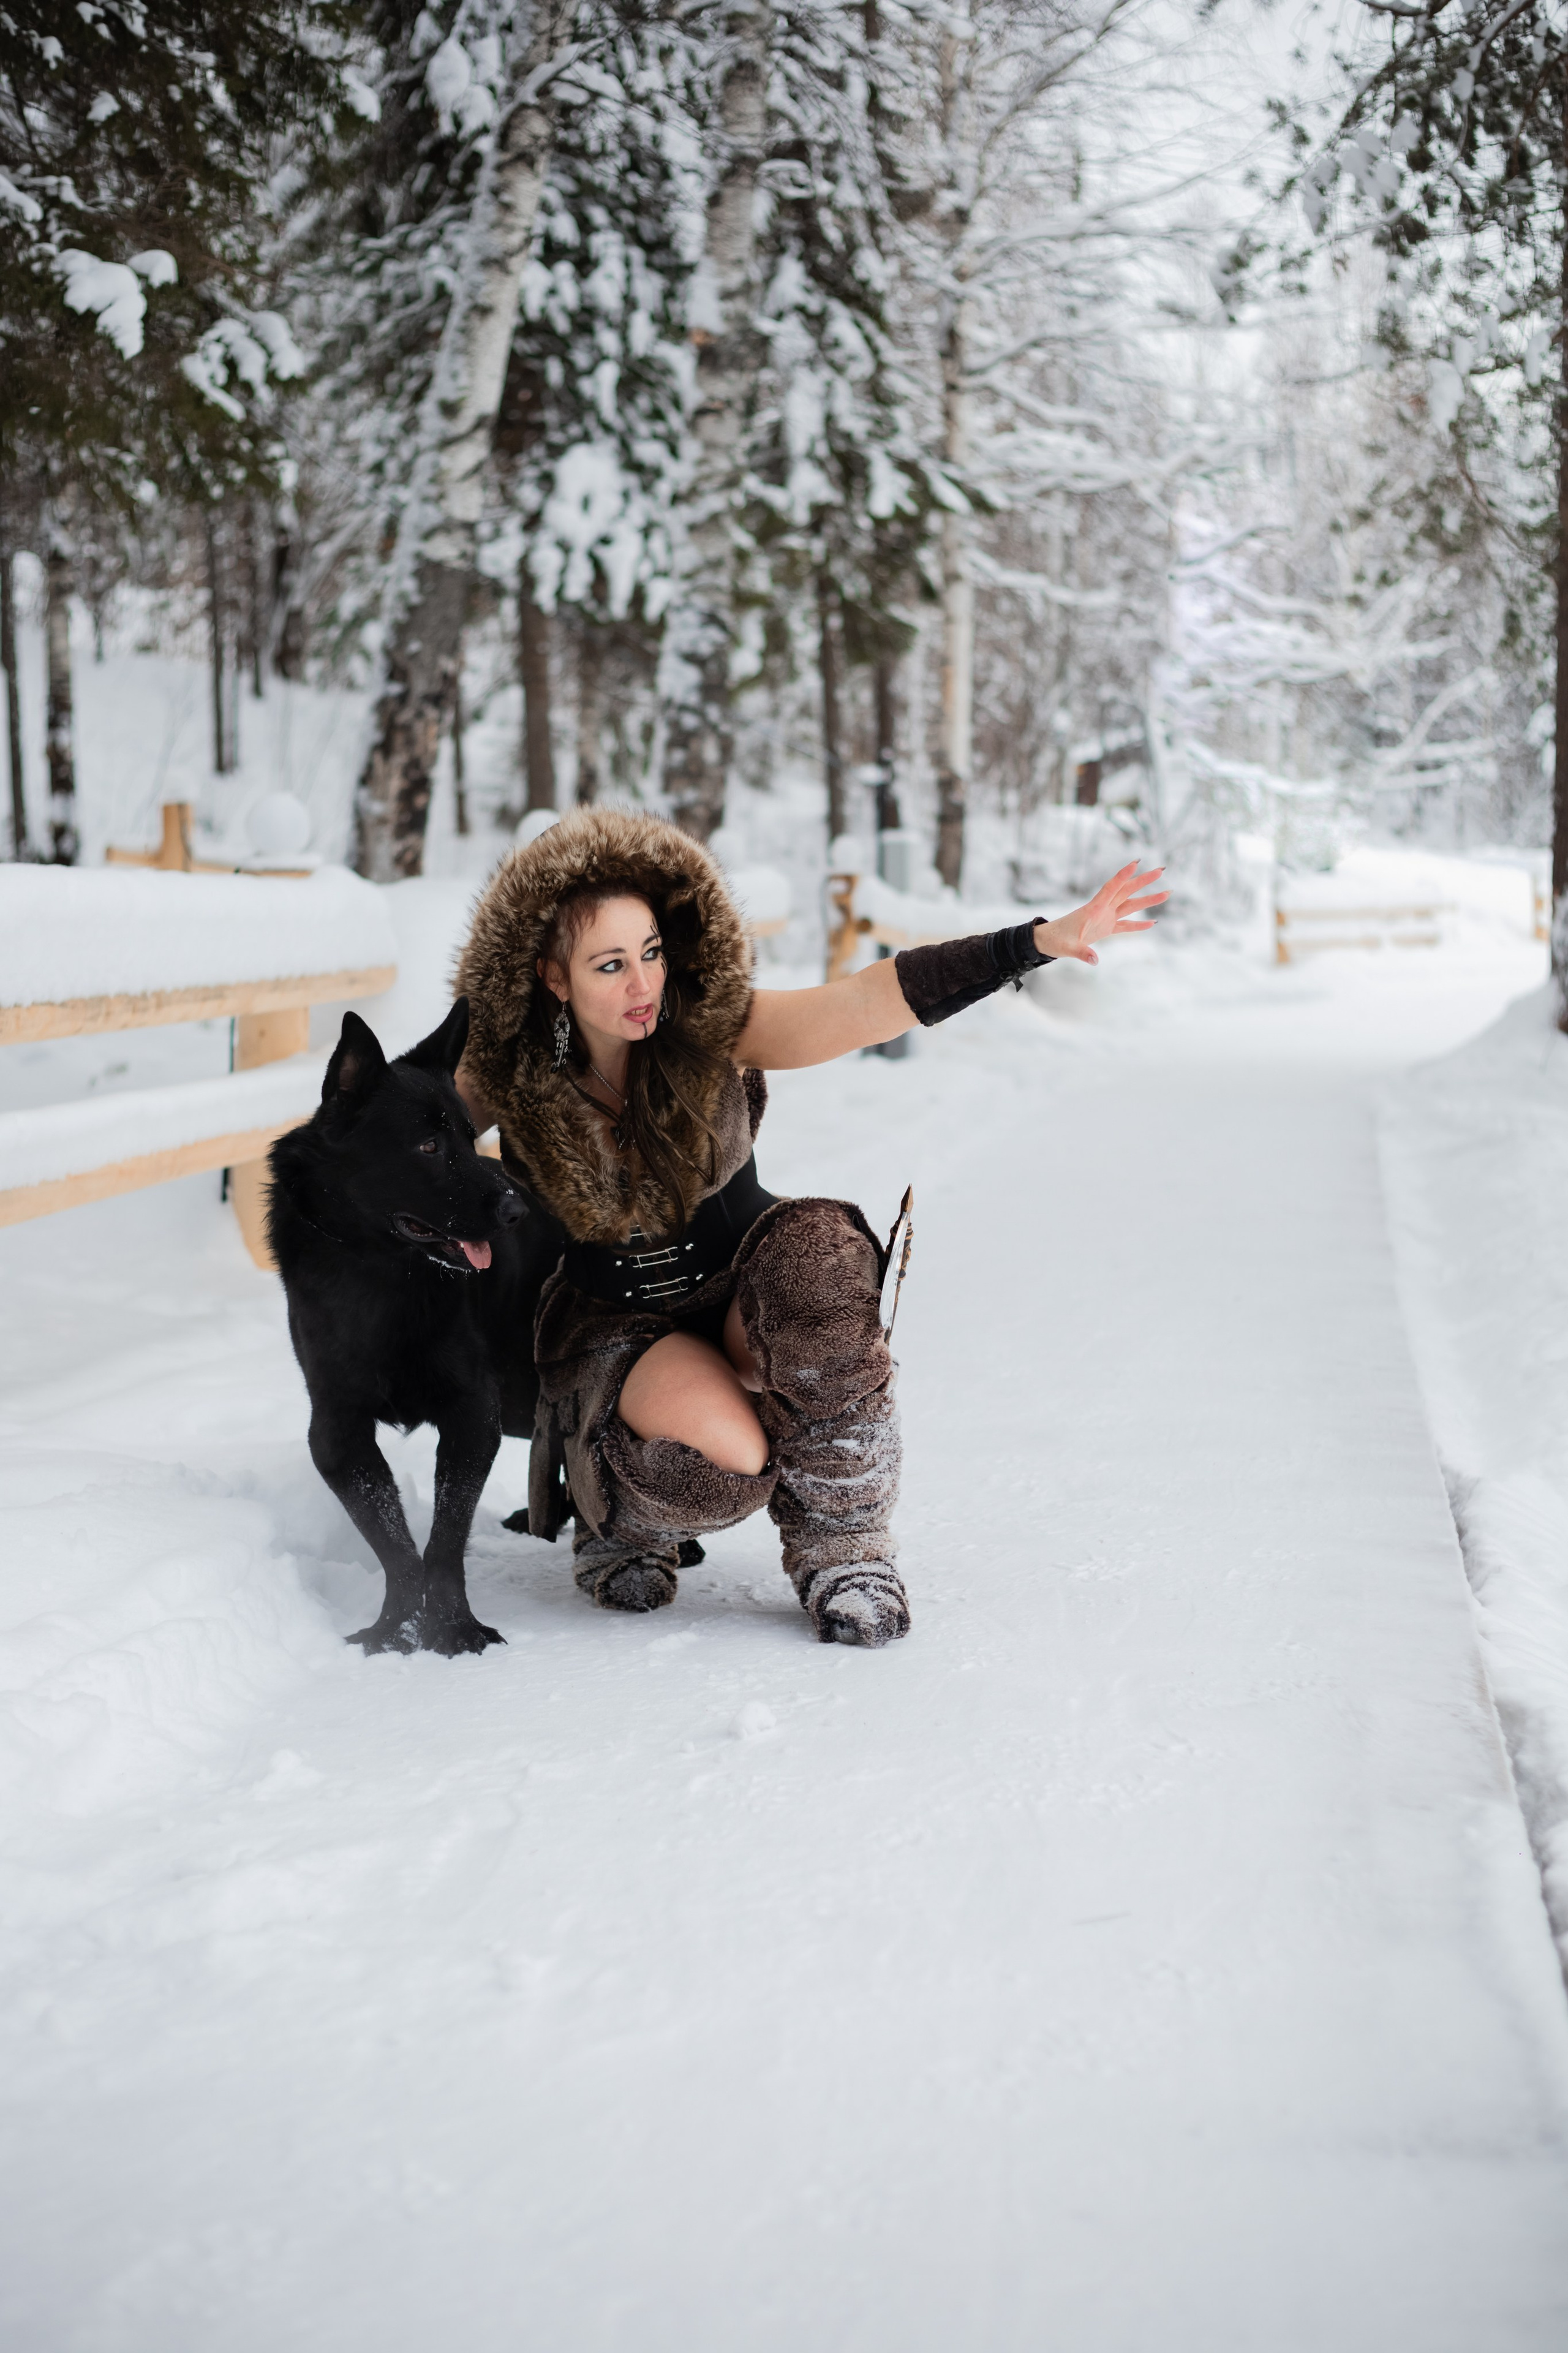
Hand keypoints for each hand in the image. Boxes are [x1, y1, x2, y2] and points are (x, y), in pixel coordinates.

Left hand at [1034, 862, 1166, 966]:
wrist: (1048, 941)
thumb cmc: (1056, 940)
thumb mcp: (1067, 947)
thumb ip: (1082, 953)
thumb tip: (1094, 960)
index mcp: (1093, 909)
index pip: (1111, 888)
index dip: (1123, 875)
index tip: (1137, 862)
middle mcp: (1102, 910)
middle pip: (1126, 891)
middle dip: (1144, 881)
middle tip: (1161, 870)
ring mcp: (1105, 918)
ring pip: (1130, 906)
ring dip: (1148, 900)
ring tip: (1167, 892)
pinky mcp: (1105, 929)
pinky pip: (1125, 925)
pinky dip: (1138, 925)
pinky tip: (1152, 923)